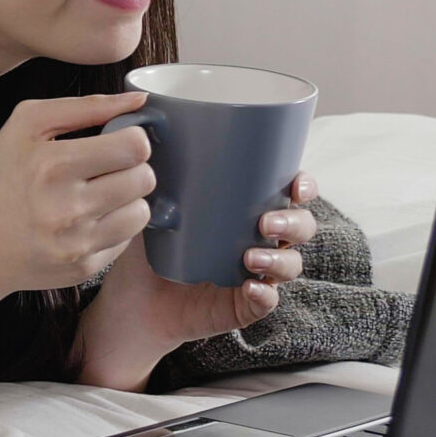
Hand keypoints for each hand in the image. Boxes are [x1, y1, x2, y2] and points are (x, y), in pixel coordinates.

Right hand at [0, 91, 157, 297]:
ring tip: (99, 196)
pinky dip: (113, 228)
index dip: (131, 139)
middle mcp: (67, 207)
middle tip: (107, 169)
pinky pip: (127, 240)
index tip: (117, 143)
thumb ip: (85, 106)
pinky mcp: (84, 267)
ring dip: (127, 200)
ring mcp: (77, 242)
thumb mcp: (26, 124)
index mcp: (54, 164)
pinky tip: (86, 221)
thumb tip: (139, 100)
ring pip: (142, 212)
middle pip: (144, 178)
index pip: (134, 146)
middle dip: (131, 169)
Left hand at [72, 173, 322, 390]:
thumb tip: (148, 130)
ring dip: (279, 259)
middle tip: (265, 222)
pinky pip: (266, 302)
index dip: (304, 186)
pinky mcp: (243, 306)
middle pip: (301, 227)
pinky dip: (264, 295)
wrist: (132, 301)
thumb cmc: (149, 247)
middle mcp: (259, 240)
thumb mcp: (154, 207)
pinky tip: (251, 288)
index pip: (291, 193)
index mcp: (247, 210)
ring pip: (290, 265)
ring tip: (250, 258)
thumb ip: (159, 175)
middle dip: (293, 222)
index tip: (296, 184)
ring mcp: (255, 275)